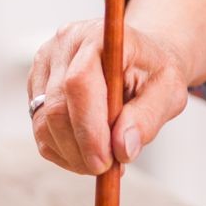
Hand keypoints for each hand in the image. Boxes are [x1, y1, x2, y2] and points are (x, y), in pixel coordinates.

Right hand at [26, 20, 190, 174]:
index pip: (79, 83)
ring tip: (103, 161)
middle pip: (56, 107)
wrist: (139, 59)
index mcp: (99, 36)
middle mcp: (64, 44)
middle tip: (107, 169)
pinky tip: (87, 152)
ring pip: (43, 123)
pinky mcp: (36, 86)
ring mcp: (44, 64)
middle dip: (80, 148)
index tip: (105, 162)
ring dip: (72, 154)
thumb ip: (148, 117)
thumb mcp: (169, 91)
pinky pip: (40, 130)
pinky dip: (62, 151)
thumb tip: (122, 149)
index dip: (88, 128)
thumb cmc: (154, 73)